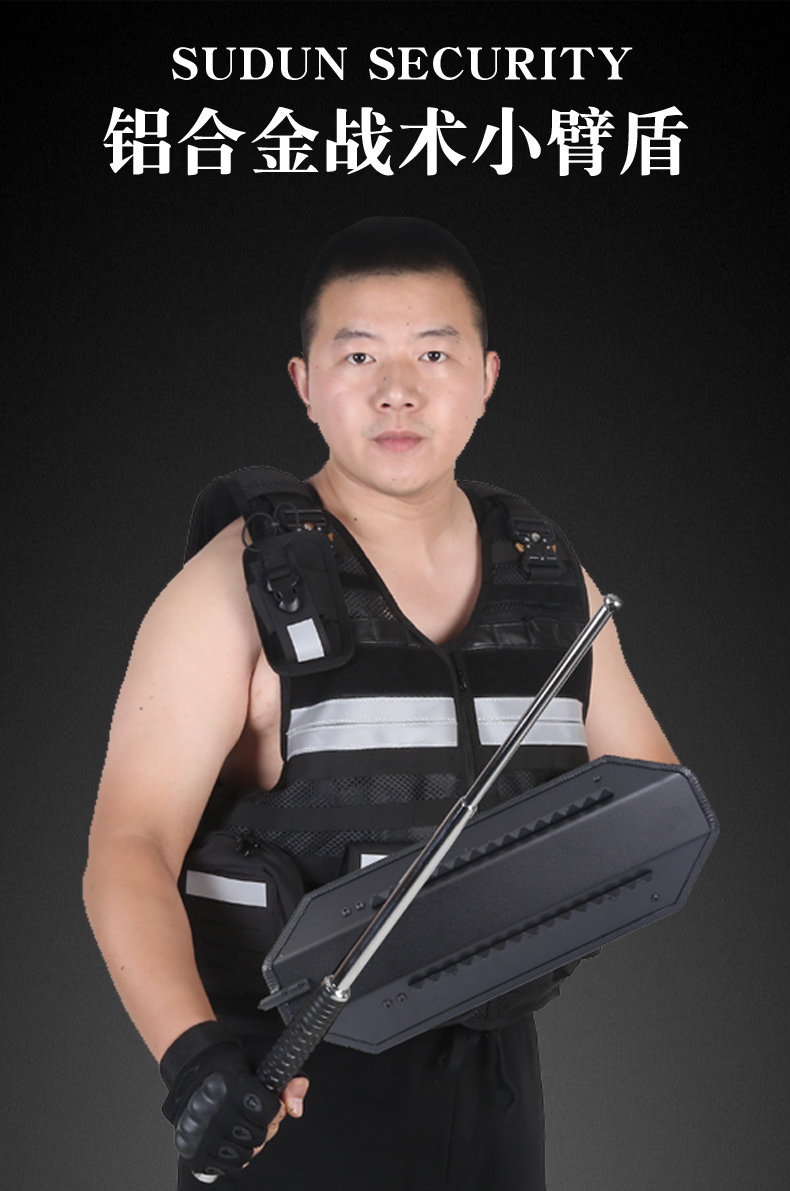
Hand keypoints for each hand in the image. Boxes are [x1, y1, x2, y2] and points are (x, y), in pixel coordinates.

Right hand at [161, 1022, 308, 1179]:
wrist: (194, 1070)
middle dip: (263, 1126)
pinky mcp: (194, 1153)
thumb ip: (288, 1077)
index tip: (269, 1101)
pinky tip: (229, 1134)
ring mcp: (199, 1134)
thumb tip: (295, 1109)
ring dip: (249, 1142)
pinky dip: (235, 1155)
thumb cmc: (228, 1064)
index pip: (269, 1112)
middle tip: (252, 1111)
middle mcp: (208, 1110)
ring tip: (240, 1121)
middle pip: (259, 1136)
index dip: (276, 1108)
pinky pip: (229, 1166)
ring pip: (245, 1155)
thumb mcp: (262, 1056)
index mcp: (225, 1084)